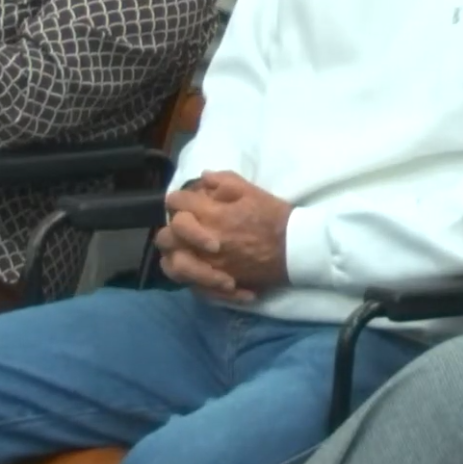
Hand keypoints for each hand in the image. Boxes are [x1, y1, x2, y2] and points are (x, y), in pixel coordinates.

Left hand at [161, 171, 293, 293]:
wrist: (296, 250)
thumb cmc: (275, 218)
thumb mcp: (252, 191)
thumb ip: (224, 181)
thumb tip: (203, 178)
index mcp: (210, 215)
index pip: (176, 202)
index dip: (179, 198)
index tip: (188, 200)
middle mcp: (202, 242)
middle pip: (166, 236)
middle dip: (173, 228)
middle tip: (187, 226)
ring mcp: (208, 265)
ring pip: (172, 264)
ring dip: (176, 255)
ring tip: (187, 251)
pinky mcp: (217, 283)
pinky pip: (192, 285)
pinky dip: (193, 279)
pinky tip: (202, 271)